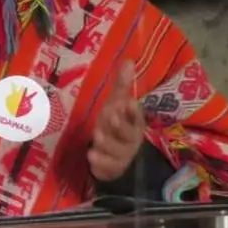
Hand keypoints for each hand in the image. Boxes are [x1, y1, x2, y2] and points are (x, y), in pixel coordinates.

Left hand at [88, 60, 144, 181]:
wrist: (113, 156)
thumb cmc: (116, 125)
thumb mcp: (116, 105)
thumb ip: (122, 85)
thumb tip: (128, 60)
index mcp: (134, 122)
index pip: (137, 116)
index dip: (133, 111)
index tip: (128, 102)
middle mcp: (131, 138)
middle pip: (129, 134)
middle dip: (121, 126)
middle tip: (111, 116)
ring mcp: (123, 155)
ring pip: (118, 150)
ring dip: (107, 143)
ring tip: (96, 135)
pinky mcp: (113, 167)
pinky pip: (109, 166)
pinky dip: (101, 162)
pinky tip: (91, 156)